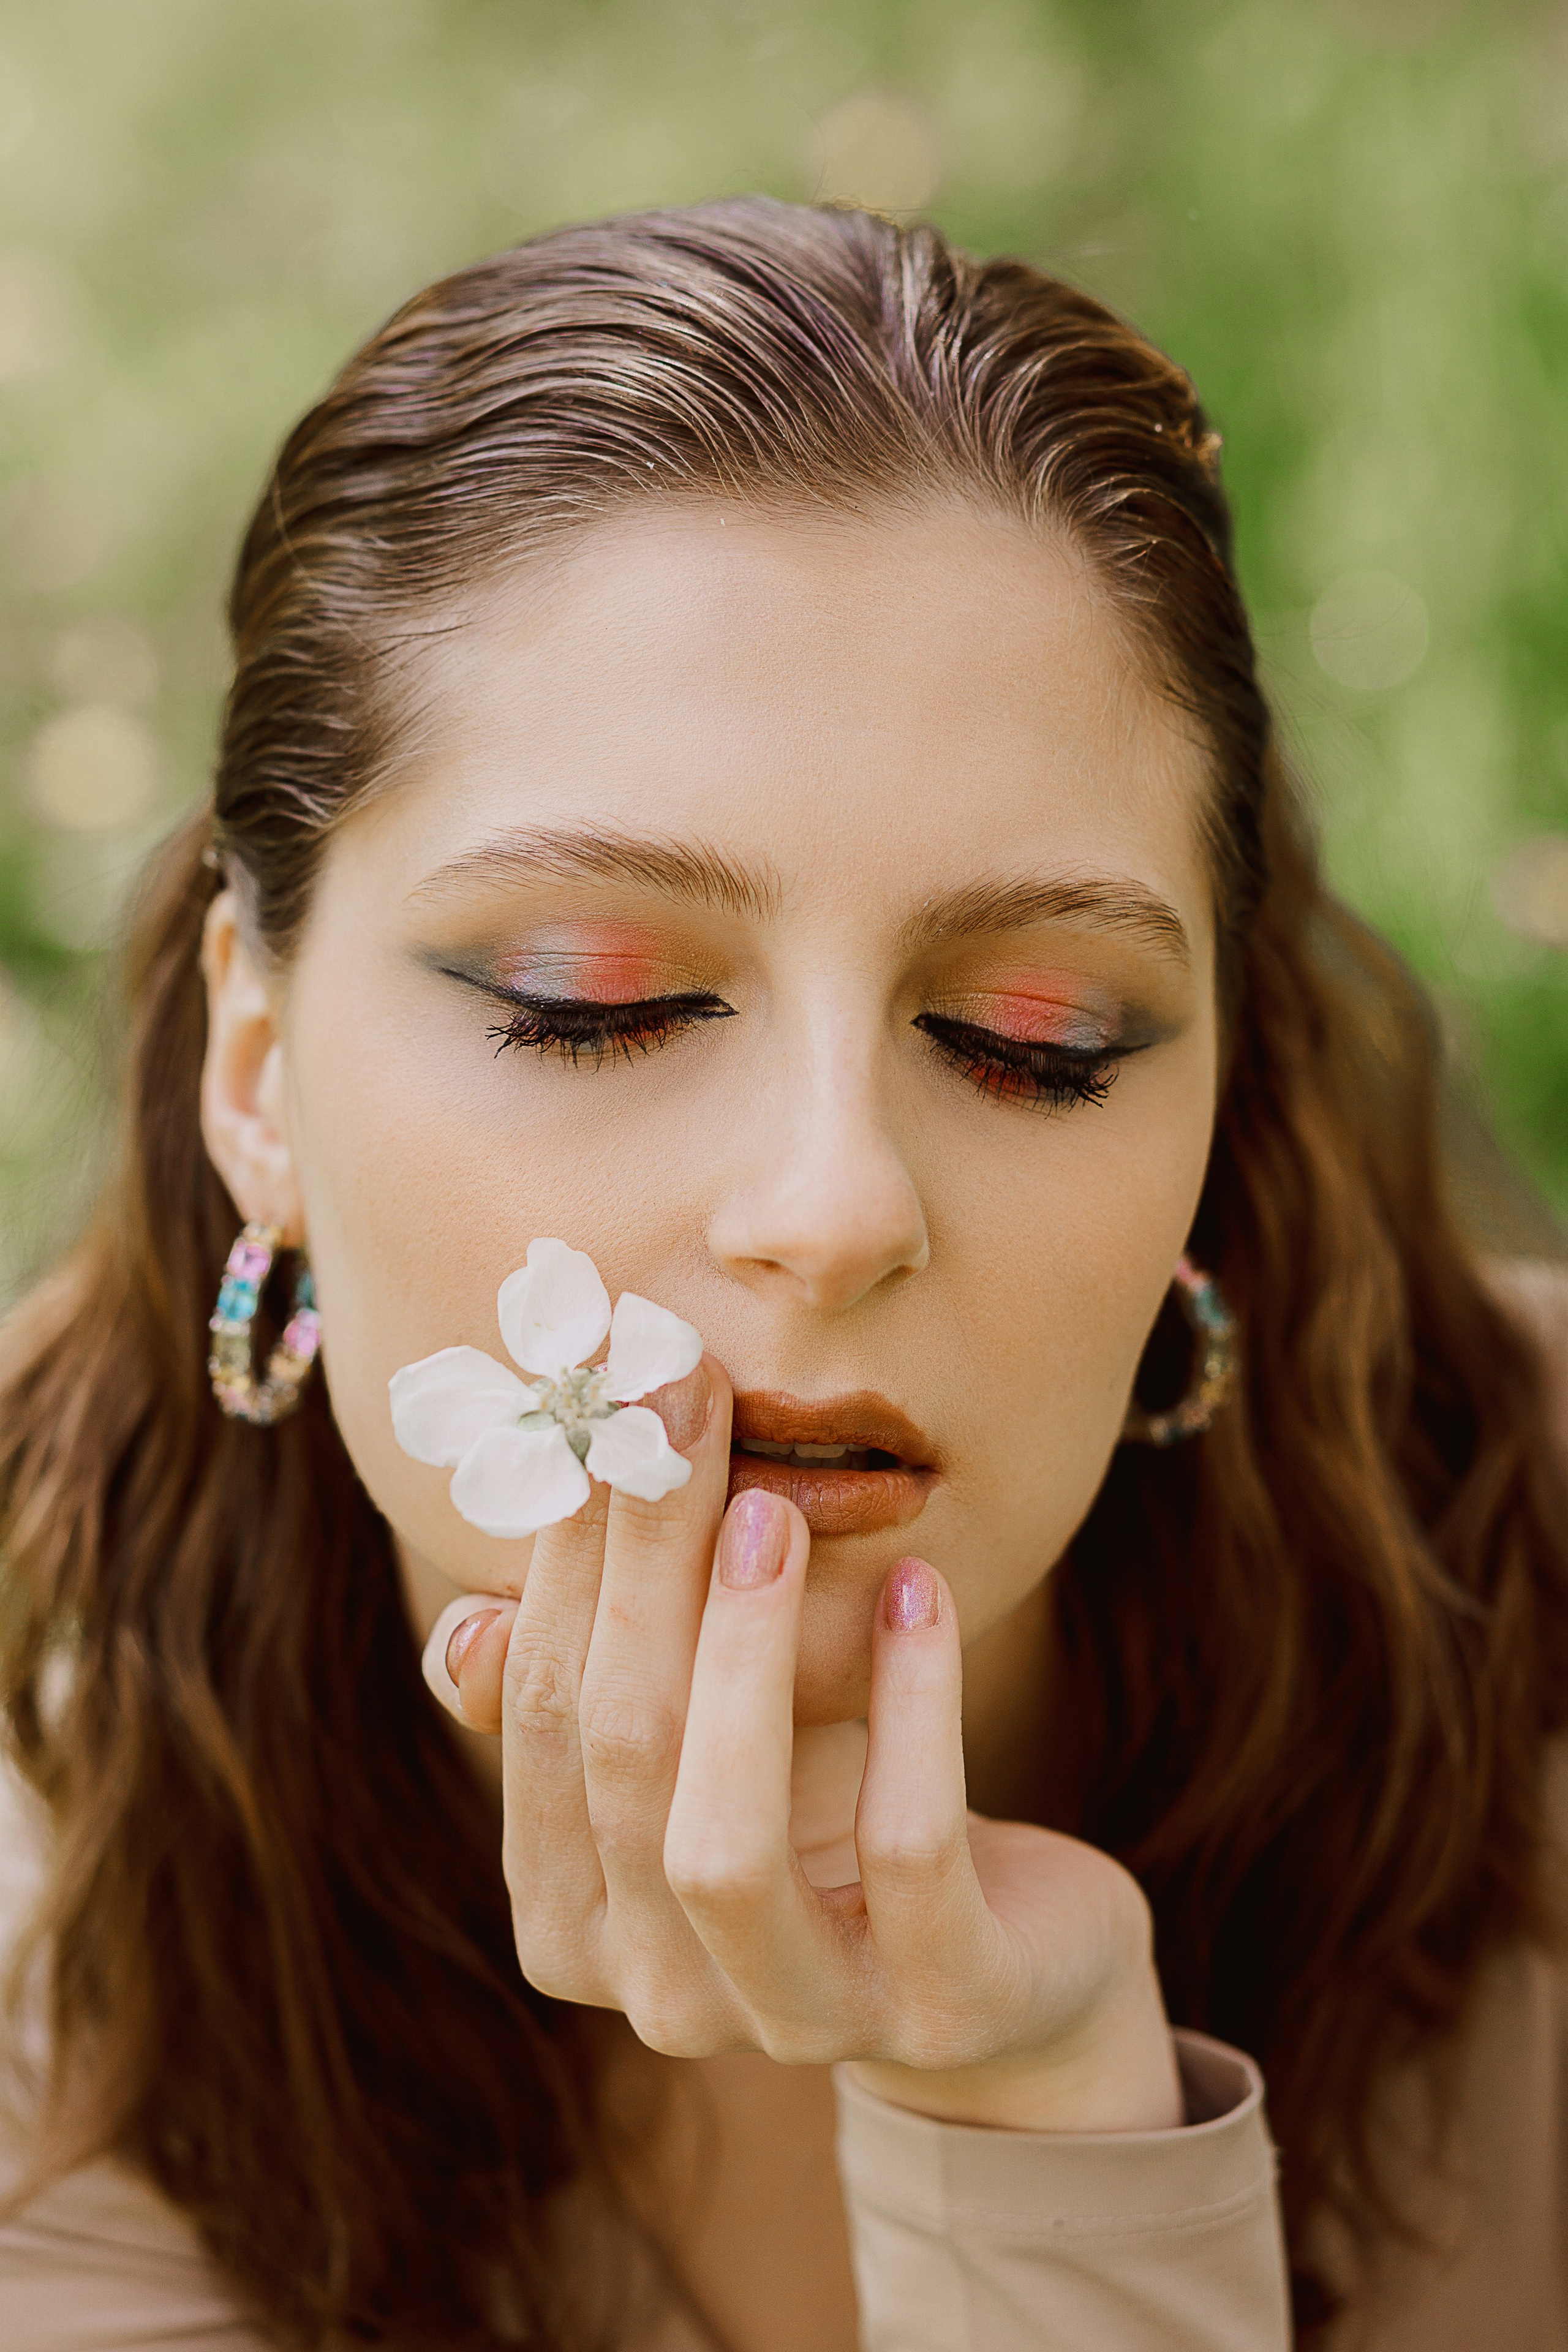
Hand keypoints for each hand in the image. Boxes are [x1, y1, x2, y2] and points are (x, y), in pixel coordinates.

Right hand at [423, 1355, 1181, 2133]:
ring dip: (740, 1656)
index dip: (563, 1550)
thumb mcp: (703, 1734)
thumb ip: (591, 1679)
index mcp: (571, 1920)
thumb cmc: (833, 1808)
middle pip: (623, 1759)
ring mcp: (798, 2018)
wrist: (1019, 1947)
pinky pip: (908, 1850)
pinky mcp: (942, 2008)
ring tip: (771, 1508)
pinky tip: (919, 1587)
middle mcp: (659, 1995)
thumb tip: (469, 1629)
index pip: (536, 1714)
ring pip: (721, 1847)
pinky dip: (912, 1707)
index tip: (606, 1399)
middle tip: (681, 1402)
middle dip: (644, 1563)